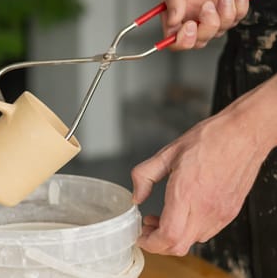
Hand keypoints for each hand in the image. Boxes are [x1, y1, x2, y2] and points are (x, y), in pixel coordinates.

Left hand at [131, 77, 276, 255]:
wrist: (243, 134)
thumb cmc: (210, 139)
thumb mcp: (167, 154)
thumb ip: (144, 176)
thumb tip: (136, 195)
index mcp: (186, 193)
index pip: (168, 236)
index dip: (150, 242)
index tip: (140, 235)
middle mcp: (205, 208)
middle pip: (178, 246)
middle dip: (158, 243)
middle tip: (147, 228)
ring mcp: (220, 213)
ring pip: (192, 241)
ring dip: (174, 237)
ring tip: (162, 218)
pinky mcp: (230, 212)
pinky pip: (207, 232)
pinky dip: (190, 230)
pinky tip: (182, 213)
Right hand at [163, 0, 247, 49]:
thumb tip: (172, 21)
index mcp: (175, 15)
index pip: (174, 41)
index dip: (182, 40)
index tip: (190, 25)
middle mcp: (192, 21)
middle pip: (198, 42)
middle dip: (207, 26)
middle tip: (208, 6)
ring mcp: (211, 19)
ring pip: (219, 32)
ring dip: (224, 13)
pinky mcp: (229, 14)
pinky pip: (237, 19)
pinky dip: (239, 6)